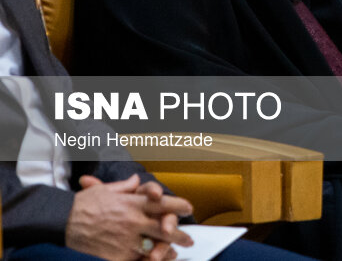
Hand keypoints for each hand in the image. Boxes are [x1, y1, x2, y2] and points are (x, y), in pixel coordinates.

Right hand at [68, 174, 192, 260]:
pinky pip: (138, 260)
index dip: (178, 206)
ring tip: (173, 254)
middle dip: (179, 235)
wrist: (62, 223)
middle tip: (188, 240)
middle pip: (165, 228)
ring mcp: (127, 240)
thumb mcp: (105, 190)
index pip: (163, 203)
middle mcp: (134, 221)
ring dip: (166, 251)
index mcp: (133, 203)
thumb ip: (125, 187)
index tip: (188, 208)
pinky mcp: (118, 256)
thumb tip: (137, 181)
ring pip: (155, 247)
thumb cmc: (82, 205)